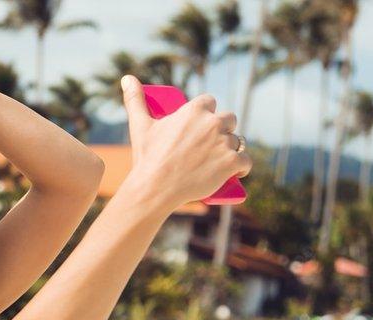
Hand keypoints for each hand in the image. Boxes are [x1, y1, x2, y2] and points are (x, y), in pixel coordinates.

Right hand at [119, 74, 252, 207]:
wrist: (155, 188)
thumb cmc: (147, 157)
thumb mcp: (140, 126)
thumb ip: (134, 100)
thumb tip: (126, 78)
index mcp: (194, 110)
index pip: (210, 102)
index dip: (206, 113)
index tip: (200, 124)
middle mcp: (213, 123)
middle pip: (228, 119)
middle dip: (222, 129)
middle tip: (209, 144)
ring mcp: (224, 143)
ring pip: (237, 141)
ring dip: (231, 148)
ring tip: (219, 159)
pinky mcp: (232, 163)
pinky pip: (246, 161)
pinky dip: (242, 166)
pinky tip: (237, 170)